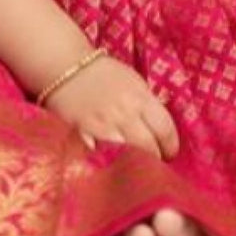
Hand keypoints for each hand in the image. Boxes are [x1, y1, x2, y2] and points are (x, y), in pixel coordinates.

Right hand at [42, 53, 179, 160]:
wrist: (65, 66)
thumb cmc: (102, 73)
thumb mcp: (133, 82)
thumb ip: (146, 104)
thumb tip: (159, 128)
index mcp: (140, 97)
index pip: (165, 128)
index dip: (171, 145)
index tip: (169, 153)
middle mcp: (125, 113)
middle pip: (149, 147)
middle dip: (155, 160)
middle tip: (153, 165)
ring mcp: (103, 126)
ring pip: (128, 156)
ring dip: (133, 165)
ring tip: (133, 169)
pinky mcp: (82, 135)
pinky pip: (100, 156)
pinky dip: (106, 163)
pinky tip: (109, 166)